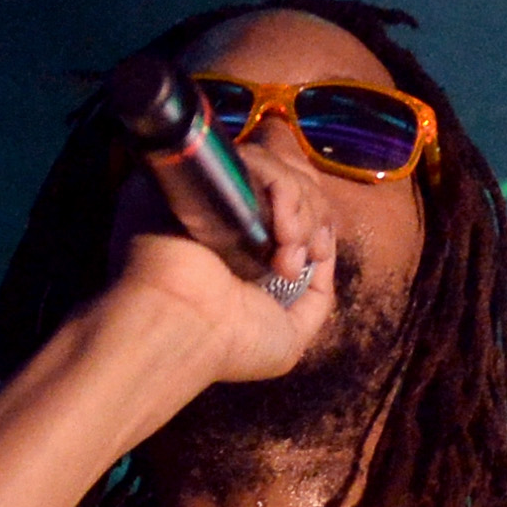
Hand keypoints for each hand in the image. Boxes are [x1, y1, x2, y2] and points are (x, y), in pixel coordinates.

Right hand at [103, 134, 343, 393]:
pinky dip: (286, 195)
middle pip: (297, 178)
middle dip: (313, 216)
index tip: (316, 252)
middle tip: (296, 258)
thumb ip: (315, 296)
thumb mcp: (289, 336)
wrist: (183, 329)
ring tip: (284, 258)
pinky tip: (280, 237)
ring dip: (302, 215)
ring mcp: (218, 188)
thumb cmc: (231, 343)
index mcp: (249, 239)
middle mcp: (233, 210)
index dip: (317, 214)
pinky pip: (260, 163)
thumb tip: (324, 252)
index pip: (298, 199)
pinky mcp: (204, 172)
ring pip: (283, 170)